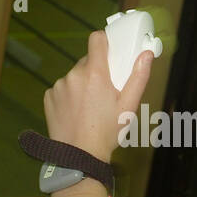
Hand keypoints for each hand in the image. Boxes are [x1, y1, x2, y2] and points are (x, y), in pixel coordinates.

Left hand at [44, 29, 152, 161]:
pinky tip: (76, 112)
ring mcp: (59, 86)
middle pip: (87, 61)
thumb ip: (139, 77)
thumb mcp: (128, 106)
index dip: (105, 42)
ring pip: (74, 76)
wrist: (79, 156)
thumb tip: (147, 54)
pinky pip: (62, 89)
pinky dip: (69, 96)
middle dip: (96, 72)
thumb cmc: (107, 132)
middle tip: (105, 92)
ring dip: (82, 84)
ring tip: (89, 107)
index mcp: (95, 73)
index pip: (96, 39)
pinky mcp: (49, 97)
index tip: (110, 52)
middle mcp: (74, 75)